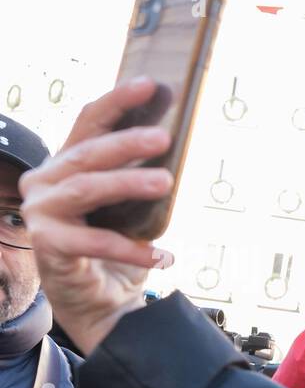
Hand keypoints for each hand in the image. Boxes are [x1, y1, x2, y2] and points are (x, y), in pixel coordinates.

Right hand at [19, 77, 174, 354]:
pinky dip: (131, 248)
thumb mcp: (132, 209)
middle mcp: (46, 183)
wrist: (103, 302)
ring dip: (128, 184)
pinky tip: (162, 255)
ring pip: (86, 188)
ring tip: (166, 182)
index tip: (151, 85)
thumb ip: (141, 178)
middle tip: (165, 138)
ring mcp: (42, 213)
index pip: (88, 123)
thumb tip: (178, 146)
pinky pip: (94, 241)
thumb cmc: (118, 250)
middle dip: (126, 142)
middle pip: (87, 153)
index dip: (117, 102)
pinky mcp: (47, 245)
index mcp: (65, 165)